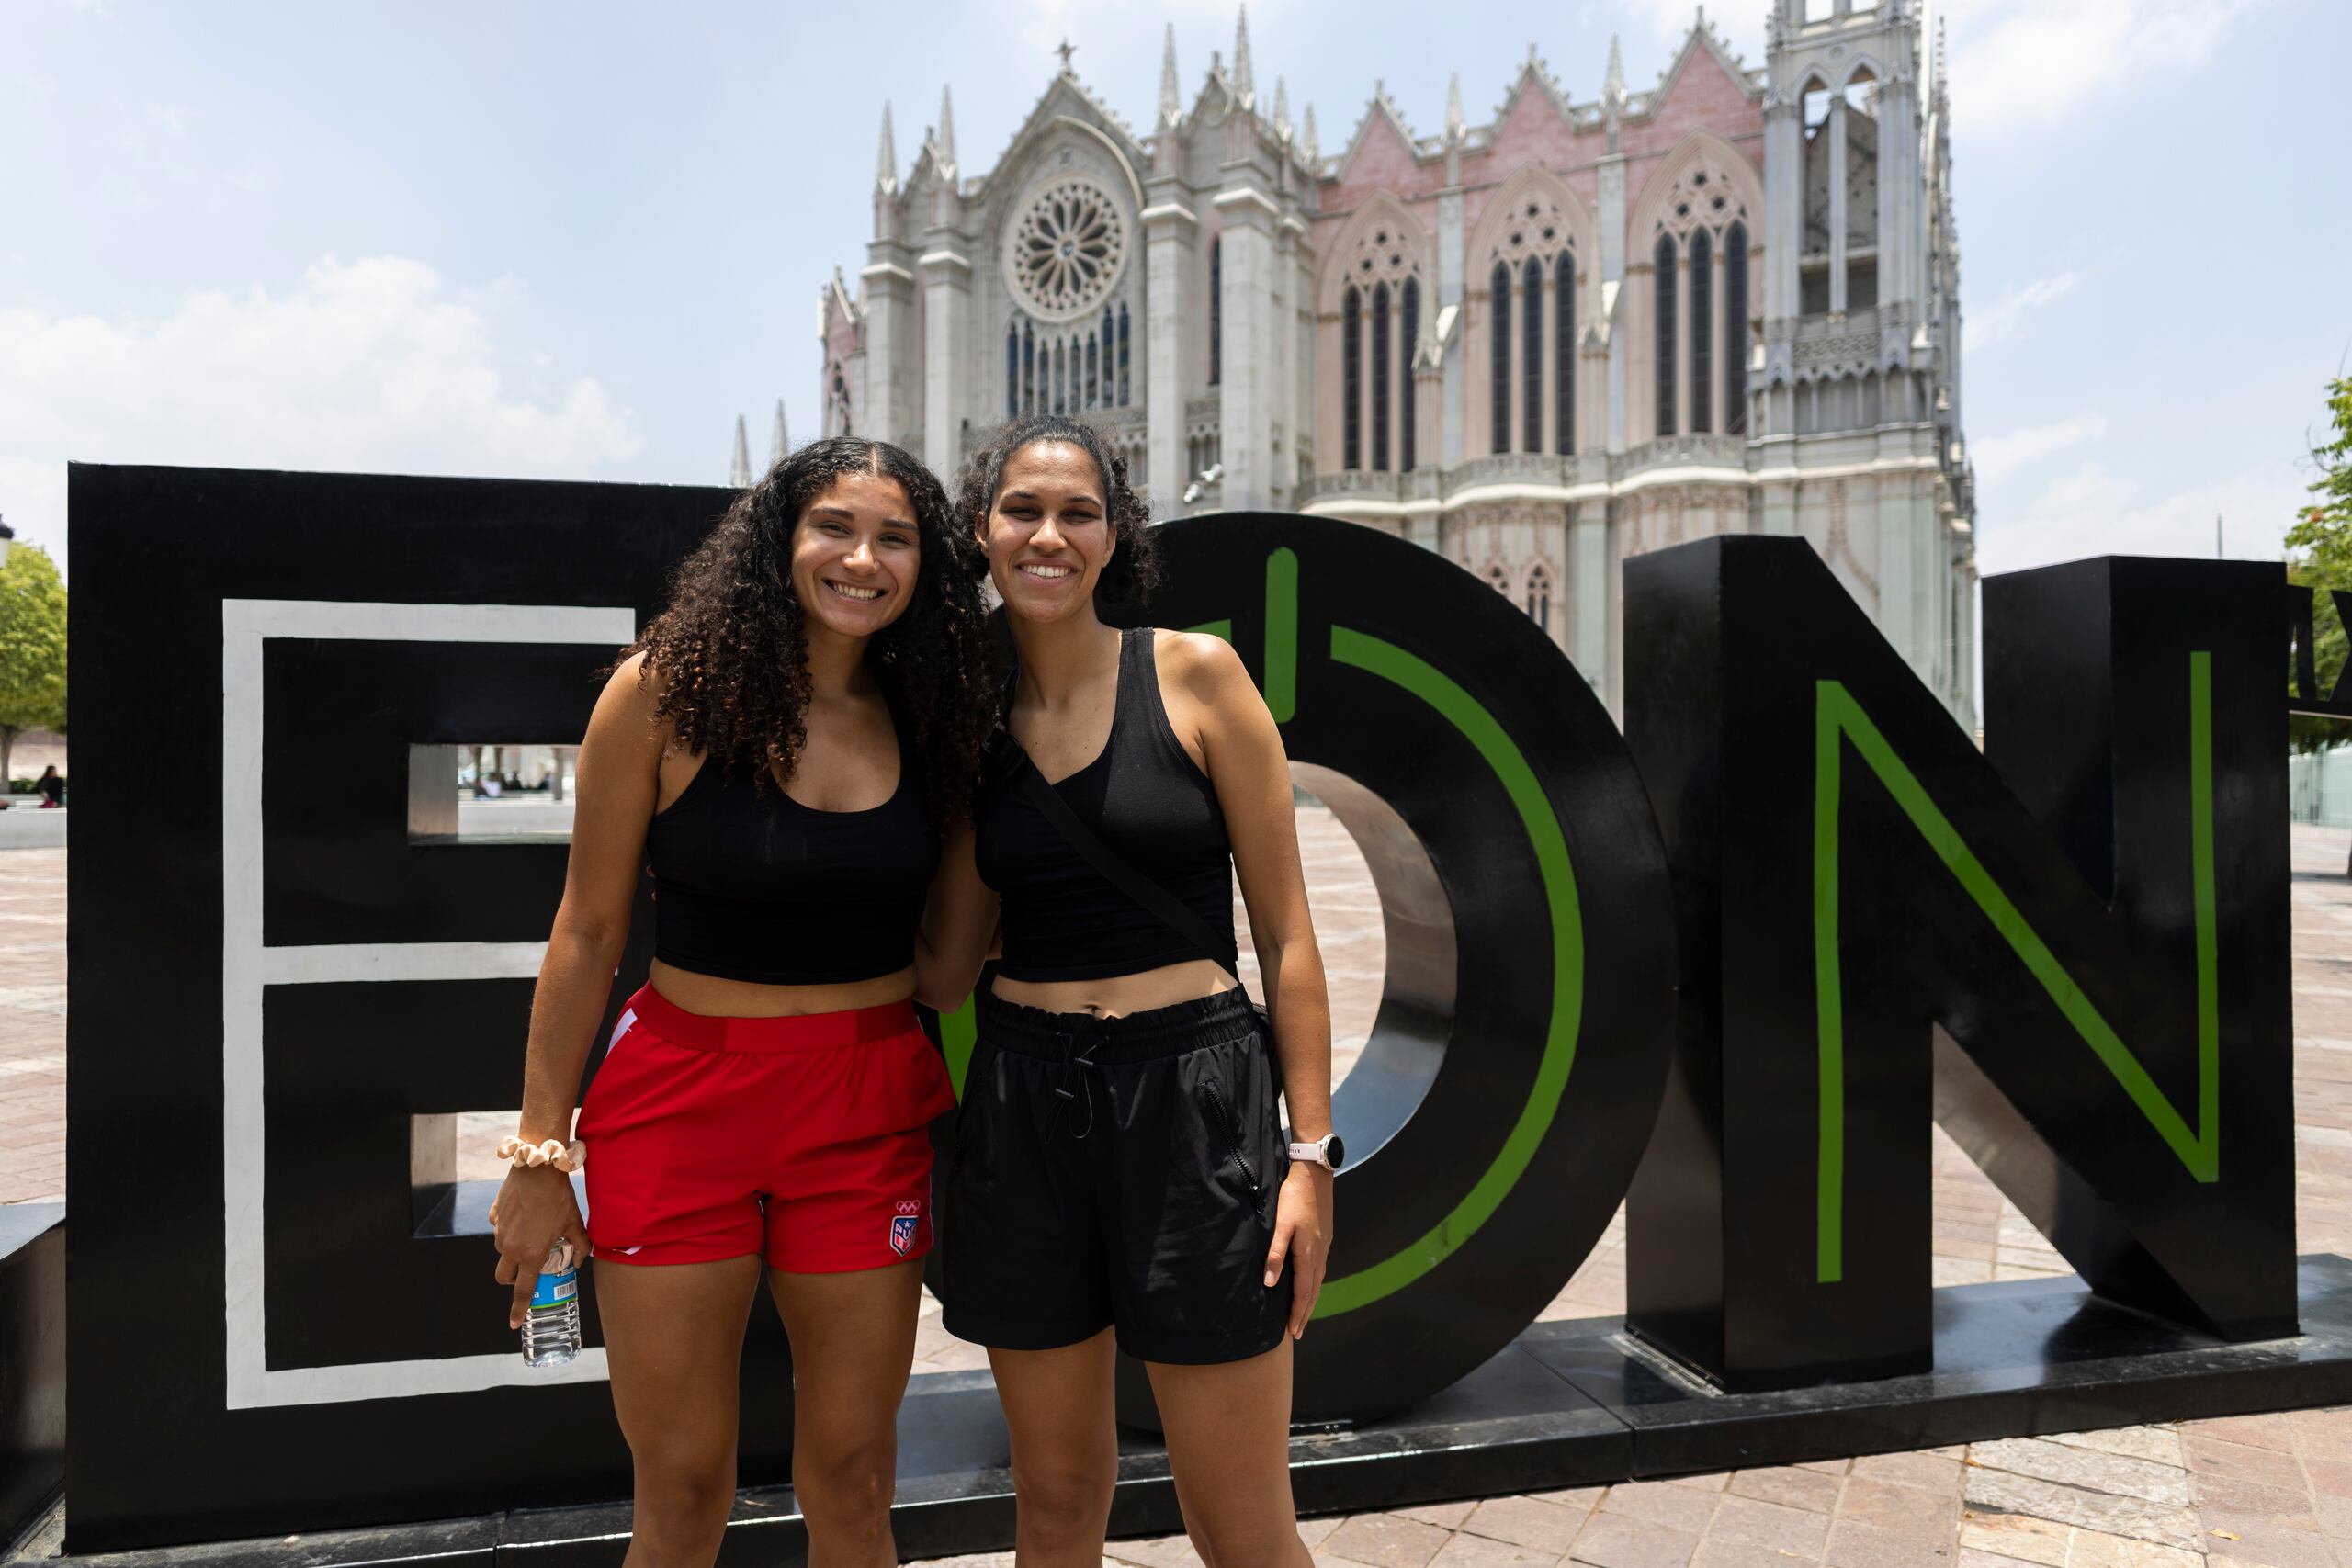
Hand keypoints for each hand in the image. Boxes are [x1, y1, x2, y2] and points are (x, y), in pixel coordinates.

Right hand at [492, 1163, 588, 1330]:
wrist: (537, 1168)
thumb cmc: (558, 1198)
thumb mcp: (575, 1223)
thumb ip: (580, 1246)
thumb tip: (579, 1261)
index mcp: (530, 1255)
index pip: (522, 1291)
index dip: (518, 1309)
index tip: (514, 1323)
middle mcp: (510, 1248)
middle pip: (504, 1276)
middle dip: (512, 1279)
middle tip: (527, 1270)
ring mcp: (499, 1232)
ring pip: (501, 1251)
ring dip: (512, 1251)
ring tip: (532, 1234)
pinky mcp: (494, 1216)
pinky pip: (499, 1229)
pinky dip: (508, 1228)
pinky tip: (523, 1216)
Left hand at [1264, 1160, 1332, 1339]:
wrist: (1314, 1173)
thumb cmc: (1293, 1197)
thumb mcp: (1281, 1225)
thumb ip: (1275, 1254)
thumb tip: (1271, 1284)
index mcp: (1308, 1253)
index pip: (1304, 1292)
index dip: (1298, 1312)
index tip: (1293, 1331)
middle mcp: (1320, 1253)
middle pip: (1314, 1290)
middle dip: (1305, 1312)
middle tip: (1298, 1331)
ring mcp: (1324, 1245)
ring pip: (1318, 1280)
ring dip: (1311, 1299)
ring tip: (1303, 1313)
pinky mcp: (1324, 1237)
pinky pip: (1319, 1268)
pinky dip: (1314, 1283)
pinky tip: (1310, 1282)